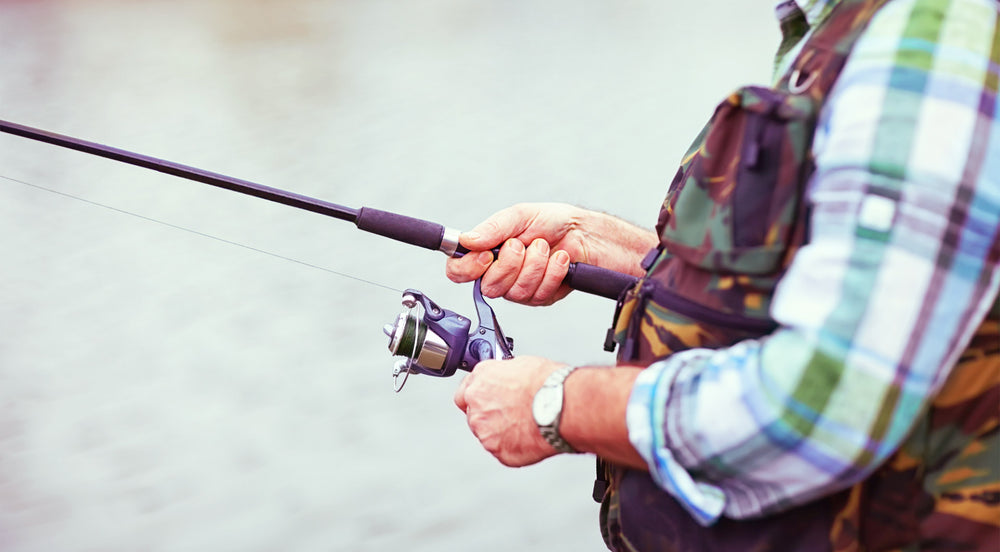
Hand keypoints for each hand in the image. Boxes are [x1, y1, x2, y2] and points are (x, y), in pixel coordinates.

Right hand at [445, 203, 657, 305]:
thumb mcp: (521, 216)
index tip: (486, 256)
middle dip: (511, 264)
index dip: (467, 268)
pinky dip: (552, 273)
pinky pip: (538, 294)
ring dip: (535, 266)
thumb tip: (467, 239)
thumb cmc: (555, 221)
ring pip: (515, 292)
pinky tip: (559, 260)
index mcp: (487, 251)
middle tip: (524, 244)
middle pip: (488, 286)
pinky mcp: (540, 297)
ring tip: (546, 248)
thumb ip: (493, 228)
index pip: (458, 270)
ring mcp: (519, 287)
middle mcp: (500, 273)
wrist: (589, 234)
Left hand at [453, 356, 566, 466]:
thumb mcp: (522, 365)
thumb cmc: (547, 383)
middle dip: (491, 416)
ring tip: (528, 426)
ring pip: (488, 435)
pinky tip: (532, 437)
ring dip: (502, 432)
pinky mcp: (499, 452)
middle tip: (514, 414)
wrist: (560, 406)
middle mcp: (476, 406)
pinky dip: (515, 447)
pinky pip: (503, 451)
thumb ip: (505, 377)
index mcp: (480, 381)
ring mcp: (485, 432)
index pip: (464, 393)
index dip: (478, 398)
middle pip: (475, 416)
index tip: (488, 401)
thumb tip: (509, 381)